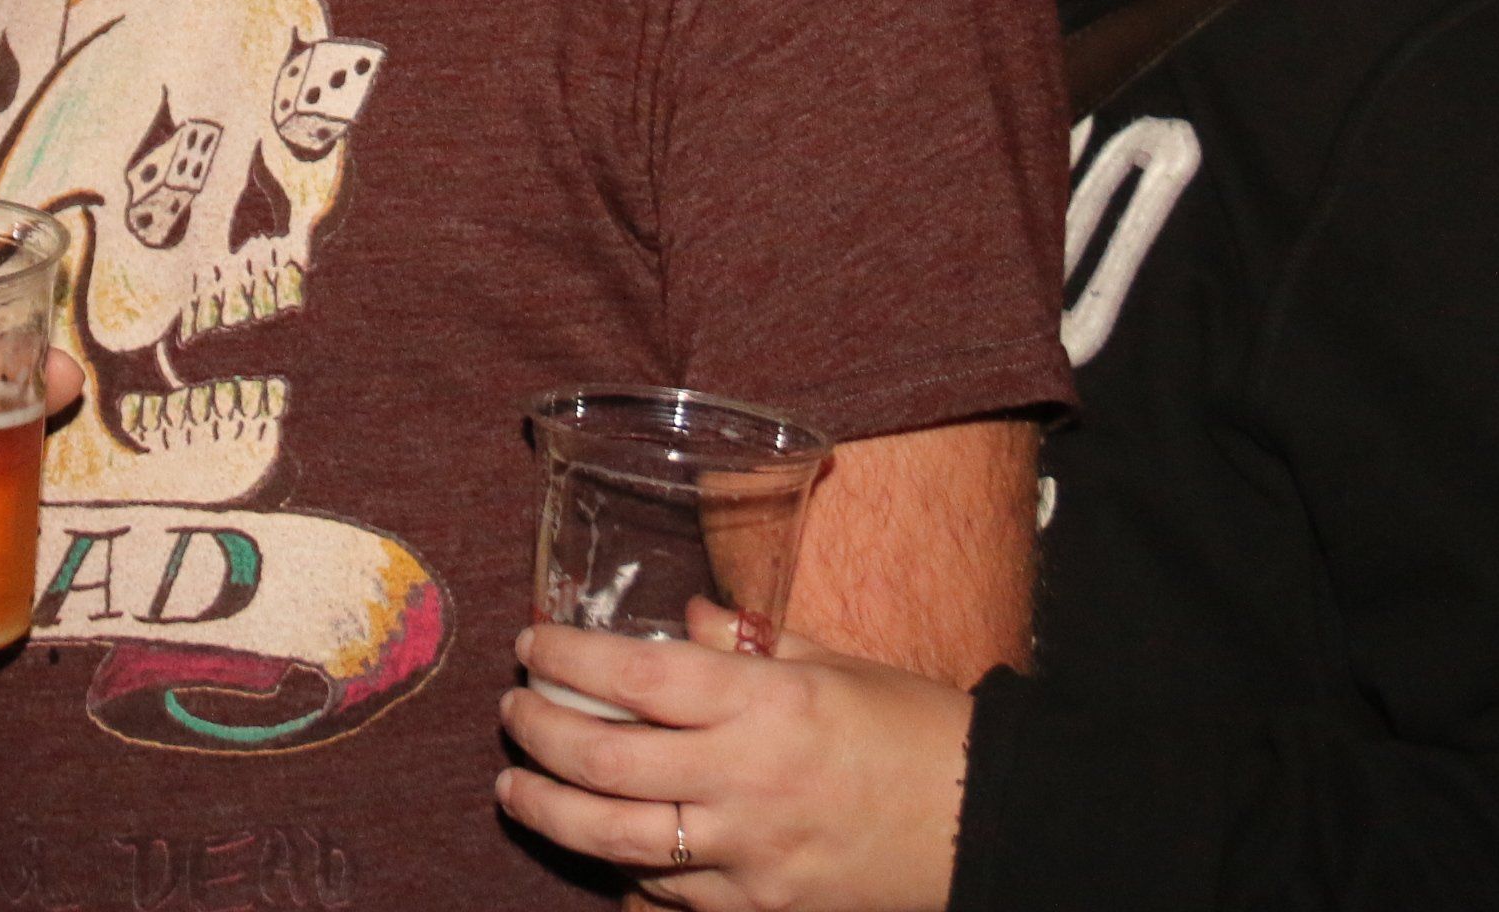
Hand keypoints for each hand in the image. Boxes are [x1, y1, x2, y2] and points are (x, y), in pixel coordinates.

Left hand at [496, 616, 972, 911]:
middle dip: (538, 734)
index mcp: (768, 704)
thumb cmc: (915, 729)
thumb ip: (753, 640)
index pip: (636, 679)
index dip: (568, 659)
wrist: (986, 822)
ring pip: (616, 841)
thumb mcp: (837, 661)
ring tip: (516, 788)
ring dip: (549, 813)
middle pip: (604, 763)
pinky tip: (599, 853)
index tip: (530, 643)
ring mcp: (749, 855)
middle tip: (513, 711)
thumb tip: (685, 615)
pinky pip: (668, 898)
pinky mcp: (760, 908)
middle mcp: (747, 781)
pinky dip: (623, 874)